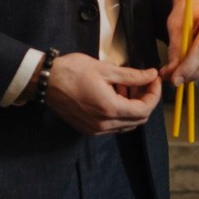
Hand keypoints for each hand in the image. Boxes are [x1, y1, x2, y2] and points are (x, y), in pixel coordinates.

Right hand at [43, 53, 161, 135]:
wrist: (44, 81)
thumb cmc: (72, 71)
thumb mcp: (106, 69)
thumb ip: (132, 76)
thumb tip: (151, 75)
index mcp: (110, 109)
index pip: (145, 109)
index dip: (154, 94)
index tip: (154, 79)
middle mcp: (104, 124)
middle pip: (139, 119)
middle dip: (145, 100)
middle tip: (142, 82)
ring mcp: (95, 129)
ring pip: (127, 123)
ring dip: (132, 106)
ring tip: (125, 86)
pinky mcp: (88, 129)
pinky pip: (114, 126)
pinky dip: (120, 112)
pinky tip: (113, 95)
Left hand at [164, 0, 198, 84]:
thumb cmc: (188, 13)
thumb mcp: (176, 26)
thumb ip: (175, 50)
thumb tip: (170, 73)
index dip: (188, 67)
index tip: (174, 79)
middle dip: (192, 74)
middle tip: (175, 79)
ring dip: (197, 74)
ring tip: (182, 72)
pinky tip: (194, 65)